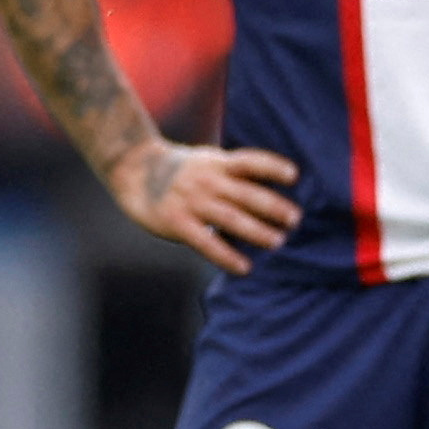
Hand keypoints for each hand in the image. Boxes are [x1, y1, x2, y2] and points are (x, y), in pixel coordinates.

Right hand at [107, 139, 299, 274]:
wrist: (133, 169)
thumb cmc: (182, 169)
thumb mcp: (209, 161)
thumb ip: (235, 173)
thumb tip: (272, 194)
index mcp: (219, 163)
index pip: (250, 162)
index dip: (272, 167)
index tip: (294, 175)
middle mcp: (208, 181)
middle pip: (247, 194)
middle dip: (273, 207)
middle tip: (295, 220)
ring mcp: (192, 202)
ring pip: (231, 218)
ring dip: (257, 231)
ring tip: (278, 242)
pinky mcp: (177, 223)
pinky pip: (206, 243)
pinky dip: (227, 256)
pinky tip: (245, 267)